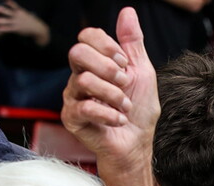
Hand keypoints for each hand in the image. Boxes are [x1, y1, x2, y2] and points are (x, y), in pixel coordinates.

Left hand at [0, 1, 48, 44]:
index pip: (13, 5)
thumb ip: (17, 9)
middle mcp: (17, 16)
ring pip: (6, 21)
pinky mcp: (16, 29)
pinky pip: (8, 28)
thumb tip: (9, 4)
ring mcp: (16, 22)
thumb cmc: (29, 19)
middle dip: (2, 10)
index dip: (9, 2)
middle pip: (8, 12)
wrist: (37, 28)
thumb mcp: (24, 12)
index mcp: (19, 11)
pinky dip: (2, 28)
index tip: (4, 0)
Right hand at [62, 7, 158, 179]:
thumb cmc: (139, 110)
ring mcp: (73, 97)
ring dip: (114, 95)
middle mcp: (79, 77)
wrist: (136, 144)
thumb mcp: (142, 72)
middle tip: (124, 83)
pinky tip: (119, 120)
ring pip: (84, 80)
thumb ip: (132, 43)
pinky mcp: (71, 118)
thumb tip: (128, 11)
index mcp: (95, 63)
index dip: (107, 45)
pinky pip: (85, 107)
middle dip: (108, 68)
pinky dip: (109, 114)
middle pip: (78, 52)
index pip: (87, 37)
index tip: (125, 63)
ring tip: (125, 107)